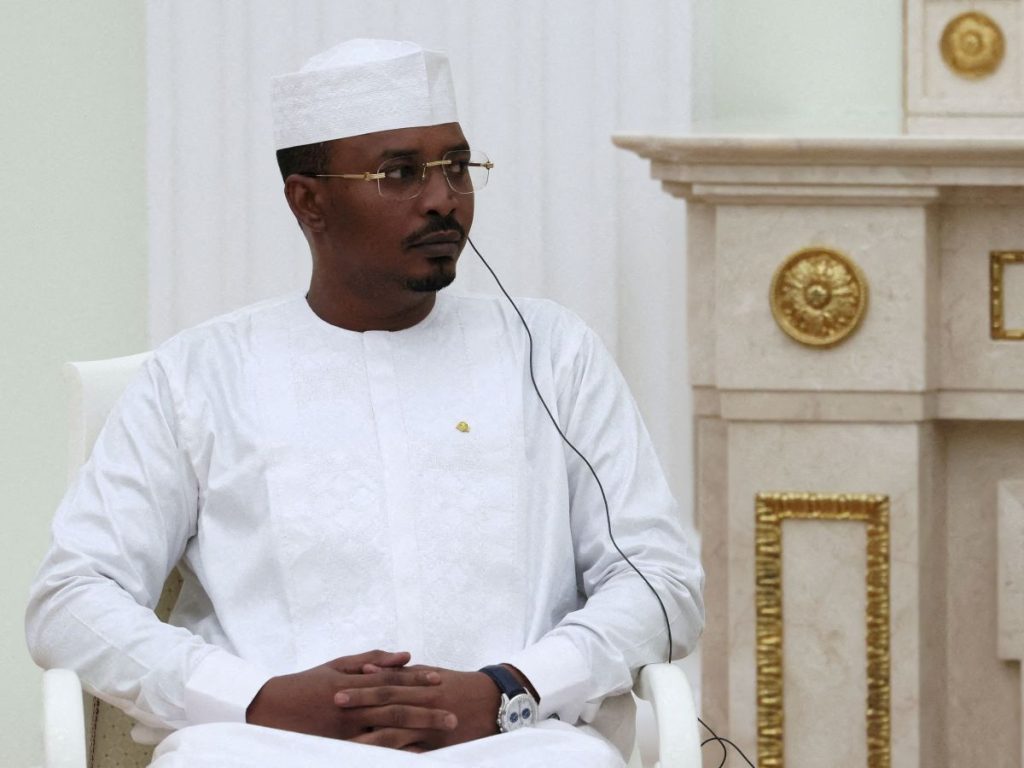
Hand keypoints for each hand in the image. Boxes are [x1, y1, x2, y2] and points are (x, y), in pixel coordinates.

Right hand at [246, 650, 457, 747]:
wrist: (268, 709)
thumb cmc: (306, 684)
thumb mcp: (336, 665)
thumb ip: (371, 660)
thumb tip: (405, 655)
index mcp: (352, 682)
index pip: (391, 679)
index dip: (416, 679)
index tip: (440, 679)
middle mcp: (351, 705)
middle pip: (395, 706)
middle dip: (426, 710)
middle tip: (453, 715)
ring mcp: (344, 729)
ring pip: (387, 730)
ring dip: (416, 732)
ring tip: (440, 734)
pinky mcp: (337, 746)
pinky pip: (370, 751)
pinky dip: (393, 753)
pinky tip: (413, 755)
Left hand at [335, 665, 500, 749]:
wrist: (494, 701)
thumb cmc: (459, 685)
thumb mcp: (433, 673)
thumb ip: (403, 673)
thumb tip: (370, 670)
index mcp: (422, 685)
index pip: (387, 685)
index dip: (363, 688)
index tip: (339, 690)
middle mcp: (425, 703)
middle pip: (388, 705)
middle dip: (361, 706)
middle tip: (336, 706)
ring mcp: (431, 726)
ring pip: (398, 732)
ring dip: (372, 736)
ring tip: (348, 741)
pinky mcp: (439, 744)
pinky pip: (414, 752)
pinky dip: (397, 755)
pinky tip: (379, 759)